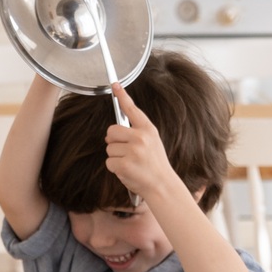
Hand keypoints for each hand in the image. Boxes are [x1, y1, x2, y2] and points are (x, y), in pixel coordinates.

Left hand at [103, 85, 187, 204]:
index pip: (132, 109)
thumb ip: (135, 134)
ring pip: (108, 149)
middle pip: (111, 131)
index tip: (115, 85)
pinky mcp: (124, 164)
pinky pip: (108, 162)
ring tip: (130, 164)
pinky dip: (114, 168)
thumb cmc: (155, 165)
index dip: (122, 96)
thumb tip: (110, 134)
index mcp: (148, 130)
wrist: (162, 186)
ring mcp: (132, 151)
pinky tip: (127, 171)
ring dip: (115, 157)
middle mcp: (140, 138)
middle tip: (126, 152)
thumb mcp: (152, 143)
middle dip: (113, 142)